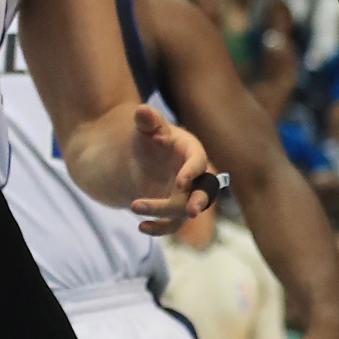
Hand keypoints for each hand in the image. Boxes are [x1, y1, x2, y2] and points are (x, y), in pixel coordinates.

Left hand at [128, 105, 216, 233]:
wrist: (142, 157)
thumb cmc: (150, 139)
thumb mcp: (146, 128)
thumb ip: (147, 121)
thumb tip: (142, 110)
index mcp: (192, 151)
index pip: (198, 162)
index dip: (192, 172)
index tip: (181, 182)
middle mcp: (195, 176)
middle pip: (204, 192)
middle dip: (199, 202)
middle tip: (191, 211)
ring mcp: (187, 195)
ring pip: (183, 210)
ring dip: (163, 212)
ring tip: (134, 205)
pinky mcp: (174, 210)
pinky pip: (172, 224)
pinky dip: (158, 228)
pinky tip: (141, 227)